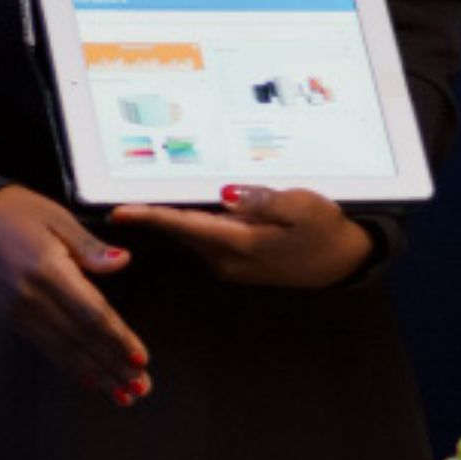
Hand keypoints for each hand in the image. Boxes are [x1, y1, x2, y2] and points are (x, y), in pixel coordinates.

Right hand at [0, 185, 150, 401]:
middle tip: (141, 387)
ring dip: (98, 375)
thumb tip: (122, 261)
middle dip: (113, 366)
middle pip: (81, 339)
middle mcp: (32, 297)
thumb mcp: (58, 218)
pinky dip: (72, 368)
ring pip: (65, 351)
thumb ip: (90, 246)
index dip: (117, 337)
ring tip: (124, 394)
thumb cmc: (18, 215)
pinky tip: (92, 381)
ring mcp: (20, 312)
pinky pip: (48, 349)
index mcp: (47, 269)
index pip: (90, 312)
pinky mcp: (14, 321)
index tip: (140, 358)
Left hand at [112, 186, 371, 288]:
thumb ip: (259, 200)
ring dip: (177, 219)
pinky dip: (198, 225)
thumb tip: (225, 194)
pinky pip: (208, 240)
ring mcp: (231, 266)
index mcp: (240, 243)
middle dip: (155, 215)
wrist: (342, 262)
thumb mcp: (299, 206)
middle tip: (125, 199)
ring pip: (194, 236)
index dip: (150, 217)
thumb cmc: (323, 229)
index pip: (185, 225)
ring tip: (155, 199)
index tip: (119, 212)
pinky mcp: (238, 265)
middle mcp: (228, 260)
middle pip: (182, 231)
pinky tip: (199, 209)